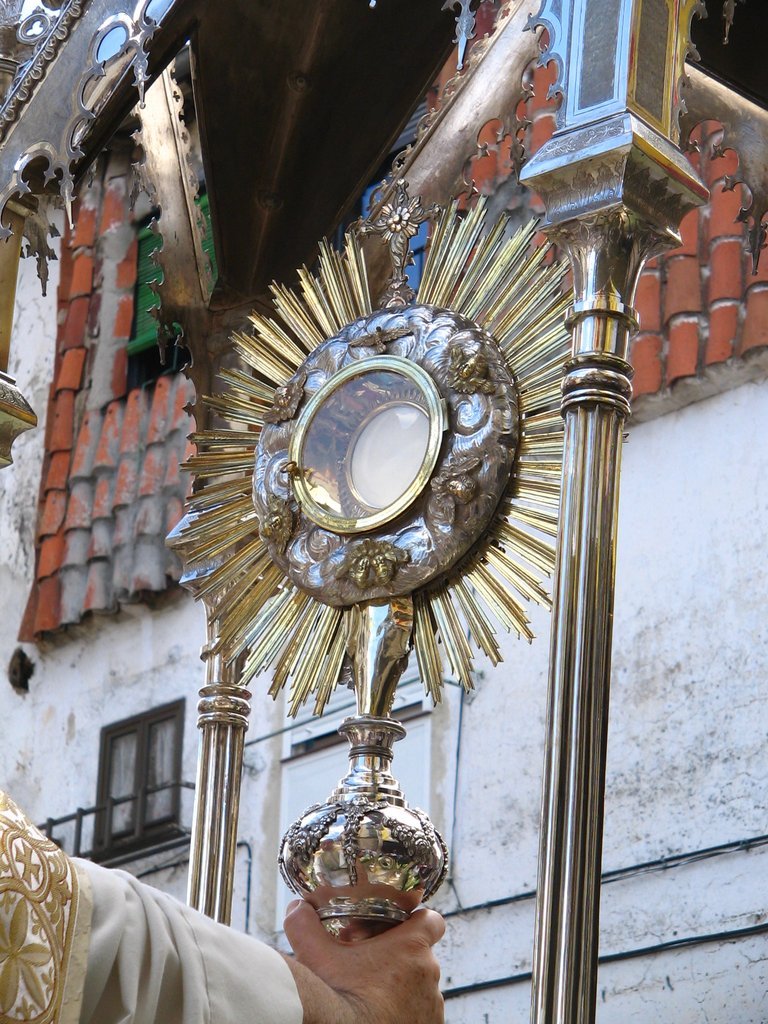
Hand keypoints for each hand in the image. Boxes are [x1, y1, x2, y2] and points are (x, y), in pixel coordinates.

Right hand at [282, 900, 444, 1023]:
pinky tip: (379, 1012)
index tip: (397, 927)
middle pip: (420, 954)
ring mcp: (432, 1005)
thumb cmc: (337, 995)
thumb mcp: (315, 953)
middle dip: (397, 955)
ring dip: (401, 984)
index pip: (433, 920)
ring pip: (419, 985)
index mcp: (413, 947)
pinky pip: (420, 1012)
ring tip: (370, 991)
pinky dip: (404, 1010)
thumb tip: (297, 908)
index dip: (417, 921)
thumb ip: (304, 924)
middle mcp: (430, 974)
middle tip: (368, 961)